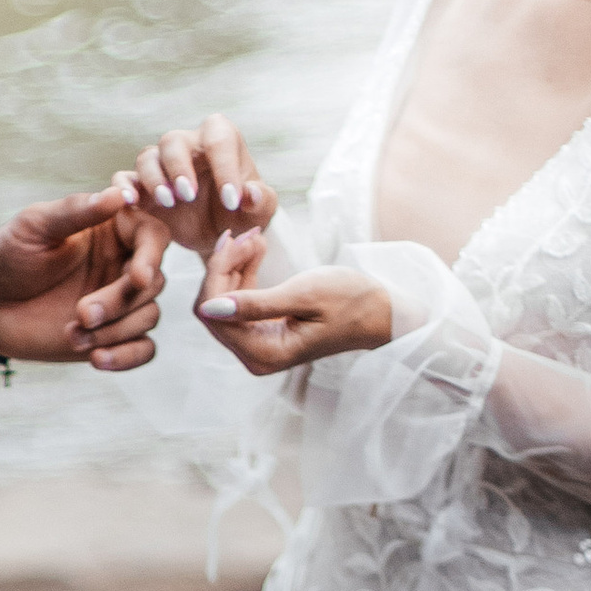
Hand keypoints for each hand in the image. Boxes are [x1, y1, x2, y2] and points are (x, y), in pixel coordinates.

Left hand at [0, 187, 164, 372]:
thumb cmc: (7, 257)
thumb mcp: (35, 226)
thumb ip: (76, 211)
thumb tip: (118, 194)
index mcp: (111, 232)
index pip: (153, 237)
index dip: (152, 257)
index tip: (137, 277)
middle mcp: (121, 266)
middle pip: (152, 283)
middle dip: (120, 303)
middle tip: (81, 314)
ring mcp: (118, 303)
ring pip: (148, 317)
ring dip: (115, 331)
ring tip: (73, 335)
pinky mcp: (111, 336)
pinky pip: (143, 350)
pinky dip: (127, 357)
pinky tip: (97, 359)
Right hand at [114, 113, 276, 261]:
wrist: (217, 234)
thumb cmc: (241, 214)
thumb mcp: (260, 212)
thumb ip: (261, 201)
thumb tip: (250, 194)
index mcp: (220, 139)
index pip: (219, 140)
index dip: (225, 168)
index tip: (232, 201)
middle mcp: (188, 145)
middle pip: (173, 141)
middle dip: (179, 166)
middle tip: (189, 196)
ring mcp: (161, 165)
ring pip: (148, 157)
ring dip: (154, 178)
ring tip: (168, 203)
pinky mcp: (141, 186)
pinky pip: (124, 178)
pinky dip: (123, 187)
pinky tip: (130, 203)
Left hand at [193, 226, 393, 375]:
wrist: (381, 313)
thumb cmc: (351, 302)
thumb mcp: (304, 296)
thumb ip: (255, 303)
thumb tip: (210, 309)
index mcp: (263, 353)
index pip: (214, 313)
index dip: (217, 272)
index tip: (237, 238)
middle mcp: (255, 356)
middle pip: (214, 308)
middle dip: (224, 267)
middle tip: (248, 234)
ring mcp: (258, 346)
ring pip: (224, 301)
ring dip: (234, 266)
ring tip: (255, 238)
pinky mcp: (264, 333)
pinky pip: (240, 302)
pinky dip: (244, 274)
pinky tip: (257, 250)